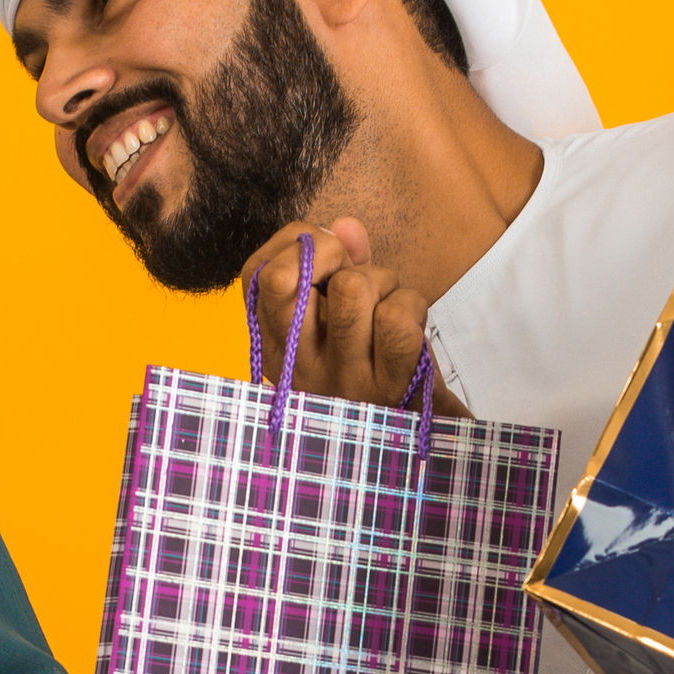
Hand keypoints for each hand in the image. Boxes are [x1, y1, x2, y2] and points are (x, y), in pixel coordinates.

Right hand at [236, 218, 469, 413]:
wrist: (418, 448)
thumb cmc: (378, 371)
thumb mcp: (345, 318)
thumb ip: (342, 265)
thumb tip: (345, 225)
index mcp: (280, 350)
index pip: (255, 276)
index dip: (291, 243)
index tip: (323, 253)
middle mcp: (300, 368)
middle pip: (286, 278)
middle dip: (328, 250)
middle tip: (352, 269)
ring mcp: (343, 380)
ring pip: (353, 287)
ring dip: (383, 279)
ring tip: (389, 303)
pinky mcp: (390, 387)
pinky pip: (396, 315)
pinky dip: (412, 303)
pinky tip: (413, 325)